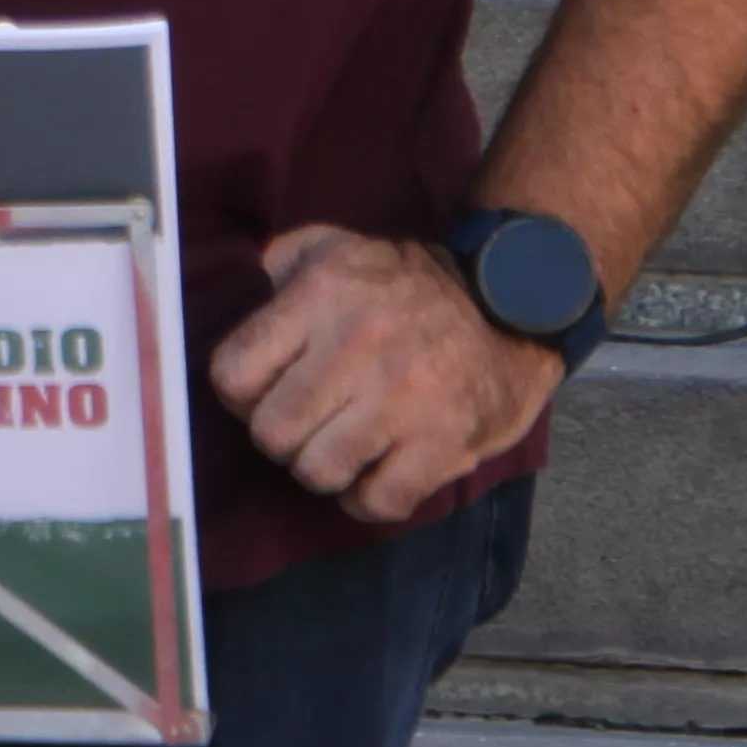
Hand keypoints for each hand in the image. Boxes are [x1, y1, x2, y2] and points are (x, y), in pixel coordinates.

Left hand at [205, 224, 564, 524]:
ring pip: (316, 472)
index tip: (264, 391)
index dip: (240, 394)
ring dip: (323, 468)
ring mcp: (403, 397)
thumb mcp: (334, 246)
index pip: (233, 375)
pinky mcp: (443, 441)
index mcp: (323, 293)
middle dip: (281, 436)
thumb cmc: (407, 284)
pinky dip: (369, 498)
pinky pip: (377, 501)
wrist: (512, 304)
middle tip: (307, 422)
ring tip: (341, 445)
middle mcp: (358, 344)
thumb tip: (236, 293)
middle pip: (270, 433)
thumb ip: (277, 264)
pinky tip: (375, 472)